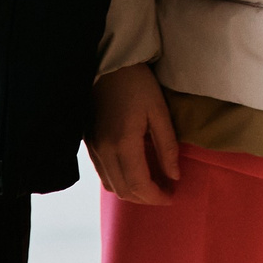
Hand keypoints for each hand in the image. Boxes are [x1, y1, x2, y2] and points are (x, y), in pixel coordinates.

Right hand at [88, 63, 180, 204]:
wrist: (108, 64)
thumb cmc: (137, 84)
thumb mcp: (159, 112)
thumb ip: (167, 146)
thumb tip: (174, 175)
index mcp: (123, 144)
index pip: (139, 185)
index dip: (157, 197)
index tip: (173, 196)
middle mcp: (104, 151)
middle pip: (124, 190)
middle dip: (146, 198)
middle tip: (166, 192)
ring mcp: (93, 148)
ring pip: (111, 185)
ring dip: (132, 191)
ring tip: (152, 184)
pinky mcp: (88, 143)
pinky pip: (103, 173)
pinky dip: (119, 180)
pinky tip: (134, 172)